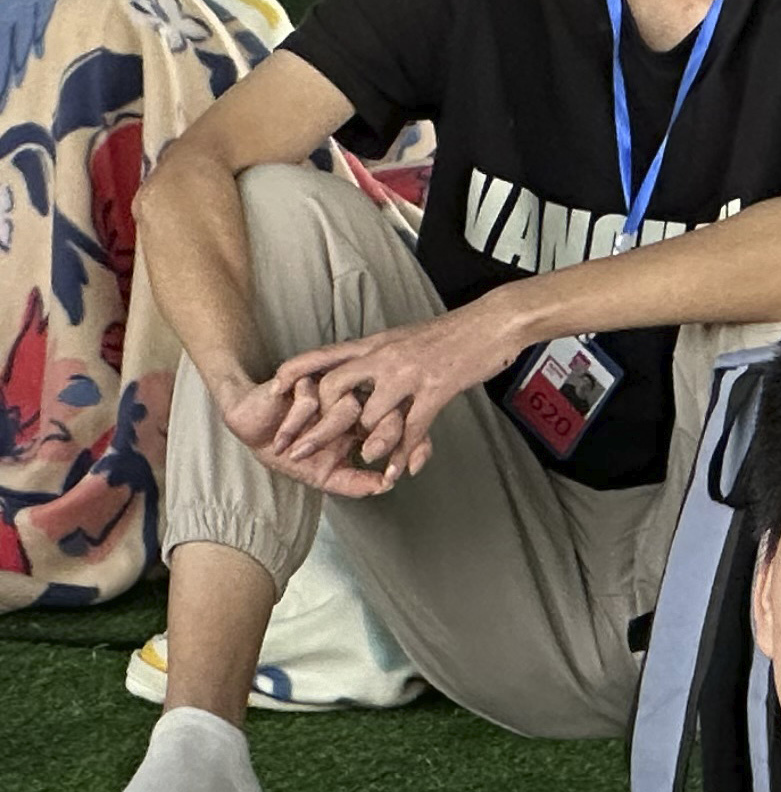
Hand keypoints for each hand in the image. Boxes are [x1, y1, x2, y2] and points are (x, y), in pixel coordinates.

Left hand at [259, 304, 529, 490]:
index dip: (294, 372)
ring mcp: (410, 374)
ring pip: (373, 414)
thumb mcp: (406, 338)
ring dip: (369, 442)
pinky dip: (404, 454)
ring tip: (365, 458)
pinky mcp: (437, 389)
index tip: (274, 390)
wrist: (495, 321)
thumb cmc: (454, 331)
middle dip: (315, 424)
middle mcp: (385, 357)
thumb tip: (364, 372)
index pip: (322, 356)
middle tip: (299, 449)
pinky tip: (399, 470)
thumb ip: (382, 356)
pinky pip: (413, 428)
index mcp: (375, 344)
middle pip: (335, 389)